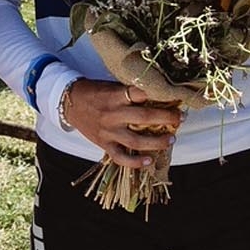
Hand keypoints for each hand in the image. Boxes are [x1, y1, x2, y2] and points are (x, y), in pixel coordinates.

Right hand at [62, 79, 182, 168]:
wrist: (70, 102)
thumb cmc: (95, 92)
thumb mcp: (112, 86)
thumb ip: (131, 92)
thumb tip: (158, 96)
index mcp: (116, 95)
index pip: (141, 93)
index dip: (160, 95)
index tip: (175, 97)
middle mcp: (113, 114)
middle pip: (144, 117)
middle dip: (166, 118)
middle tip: (180, 118)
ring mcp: (108, 131)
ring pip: (136, 141)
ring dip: (156, 142)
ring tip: (171, 139)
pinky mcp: (104, 144)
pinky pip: (120, 157)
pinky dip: (135, 162)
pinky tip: (148, 161)